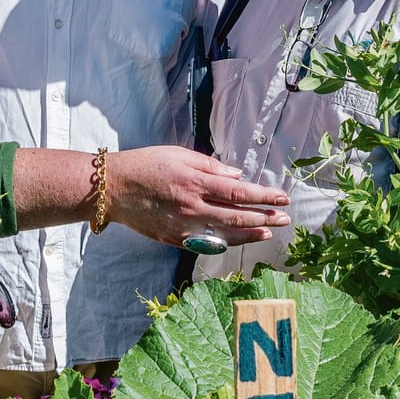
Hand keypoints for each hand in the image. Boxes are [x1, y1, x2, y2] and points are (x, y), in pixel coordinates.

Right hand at [105, 145, 290, 246]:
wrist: (113, 188)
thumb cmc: (146, 165)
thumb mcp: (179, 155)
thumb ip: (211, 166)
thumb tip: (238, 176)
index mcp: (196, 182)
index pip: (240, 193)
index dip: (264, 197)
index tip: (283, 198)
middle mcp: (193, 207)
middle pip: (238, 216)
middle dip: (265, 218)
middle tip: (285, 219)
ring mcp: (184, 227)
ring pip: (225, 235)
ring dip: (250, 234)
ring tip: (269, 232)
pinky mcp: (174, 239)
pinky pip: (206, 243)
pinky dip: (226, 242)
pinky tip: (240, 240)